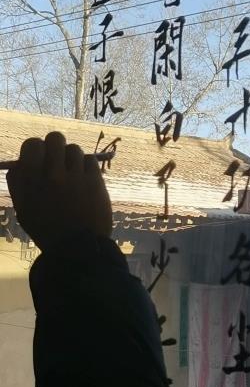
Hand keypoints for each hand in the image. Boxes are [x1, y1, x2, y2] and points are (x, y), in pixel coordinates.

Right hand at [6, 131, 112, 251]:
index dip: (36, 149)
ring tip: (72, 174)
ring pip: (74, 148)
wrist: (77, 248)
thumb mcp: (23, 209)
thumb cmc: (47, 229)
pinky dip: (86, 167)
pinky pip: (90, 159)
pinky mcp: (95, 181)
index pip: (32, 144)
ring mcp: (76, 176)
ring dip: (72, 158)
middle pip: (55, 138)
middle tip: (57, 161)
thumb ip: (18, 183)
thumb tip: (19, 162)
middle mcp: (53, 174)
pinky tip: (84, 179)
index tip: (40, 158)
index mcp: (31, 181)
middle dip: (55, 147)